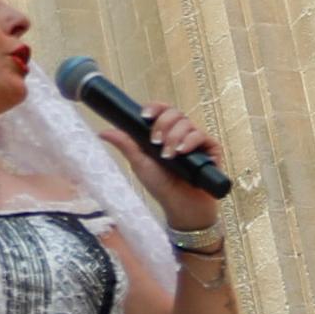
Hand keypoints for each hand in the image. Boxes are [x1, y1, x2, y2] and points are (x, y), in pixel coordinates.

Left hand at [138, 102, 226, 229]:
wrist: (180, 206)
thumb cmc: (161, 186)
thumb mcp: (139, 164)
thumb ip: (126, 145)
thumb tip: (103, 131)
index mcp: (164, 133)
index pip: (161, 111)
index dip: (155, 108)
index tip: (145, 116)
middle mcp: (180, 133)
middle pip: (174, 113)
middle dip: (163, 125)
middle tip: (156, 142)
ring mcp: (196, 141)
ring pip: (187, 123)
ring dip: (175, 137)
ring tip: (168, 155)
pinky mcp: (210, 150)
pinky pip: (202, 136)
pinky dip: (191, 141)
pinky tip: (183, 152)